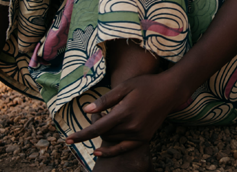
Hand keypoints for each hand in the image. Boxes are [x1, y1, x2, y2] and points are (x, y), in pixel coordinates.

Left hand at [67, 71, 185, 156]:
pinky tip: (98, 152)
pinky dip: (111, 151)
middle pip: (104, 134)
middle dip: (95, 128)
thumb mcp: (125, 87)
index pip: (97, 128)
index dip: (81, 135)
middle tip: (99, 114)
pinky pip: (123, 148)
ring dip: (105, 133)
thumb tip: (86, 111)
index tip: (67, 140)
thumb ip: (105, 100)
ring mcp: (139, 133)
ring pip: (113, 139)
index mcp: (124, 112)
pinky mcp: (144, 137)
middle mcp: (131, 126)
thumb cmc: (146, 85)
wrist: (170, 91)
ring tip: (109, 119)